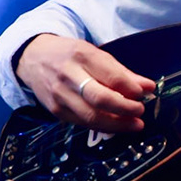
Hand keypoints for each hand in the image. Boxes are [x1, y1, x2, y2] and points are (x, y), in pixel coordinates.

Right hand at [16, 34, 155, 131]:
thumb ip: (121, 72)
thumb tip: (148, 87)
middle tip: (140, 111)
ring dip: (117, 124)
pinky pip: (83, 123)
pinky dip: (103, 126)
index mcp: (82, 55)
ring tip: (134, 124)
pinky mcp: (56, 111)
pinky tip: (116, 125)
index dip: (131, 88)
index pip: (111, 75)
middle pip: (100, 99)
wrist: (33, 58)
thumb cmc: (69, 54)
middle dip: (125, 109)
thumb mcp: (95, 54)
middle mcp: (68, 75)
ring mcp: (60, 95)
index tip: (146, 92)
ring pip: (91, 116)